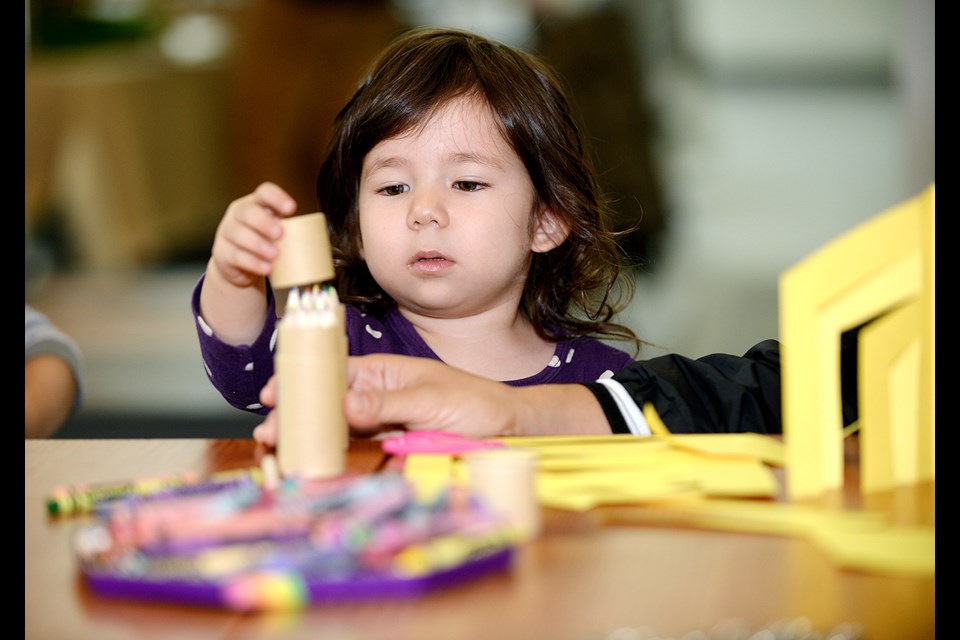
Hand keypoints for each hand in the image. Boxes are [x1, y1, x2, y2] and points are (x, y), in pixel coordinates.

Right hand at [209, 182, 297, 288]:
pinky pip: (236, 256)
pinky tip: (266, 268)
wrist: (239, 265)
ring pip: (238, 234)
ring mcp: (227, 233)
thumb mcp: (276, 232)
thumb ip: (291, 230)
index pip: (264, 192)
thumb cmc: (265, 243)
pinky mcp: (222, 253)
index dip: (277, 198)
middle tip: (280, 234)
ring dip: (258, 244)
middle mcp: (239, 214)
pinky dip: (252, 262)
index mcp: (256, 203)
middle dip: (264, 222)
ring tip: (275, 254)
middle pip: (248, 212)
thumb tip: (321, 239)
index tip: (291, 209)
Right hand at [252, 354, 611, 444]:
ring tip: (279, 449)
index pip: (331, 371)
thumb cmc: (471, 402)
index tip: (272, 394)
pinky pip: (353, 445)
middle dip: (295, 413)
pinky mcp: (387, 443)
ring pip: (334, 424)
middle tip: (269, 433)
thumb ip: (384, 404)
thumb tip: (342, 405)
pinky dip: (331, 452)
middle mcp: (374, 392)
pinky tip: (312, 459)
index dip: (300, 381)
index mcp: (380, 371)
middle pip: (326, 400)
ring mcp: (379, 419)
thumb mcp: (428, 400)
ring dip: (307, 434)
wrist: (504, 426)